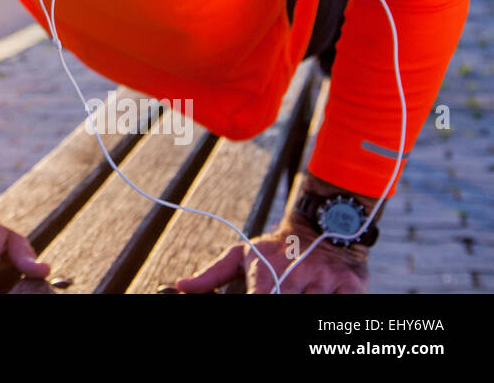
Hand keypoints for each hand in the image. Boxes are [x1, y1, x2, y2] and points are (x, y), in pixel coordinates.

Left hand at [174, 213, 368, 293]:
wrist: (323, 226)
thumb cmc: (277, 248)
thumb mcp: (242, 255)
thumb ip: (212, 274)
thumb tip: (181, 287)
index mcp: (268, 272)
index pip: (261, 301)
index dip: (258, 305)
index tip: (258, 301)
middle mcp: (297, 276)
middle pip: (289, 304)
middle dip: (285, 302)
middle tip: (281, 294)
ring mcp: (325, 282)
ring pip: (314, 306)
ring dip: (306, 302)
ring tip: (301, 292)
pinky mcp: (352, 287)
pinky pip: (342, 307)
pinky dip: (331, 306)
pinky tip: (323, 297)